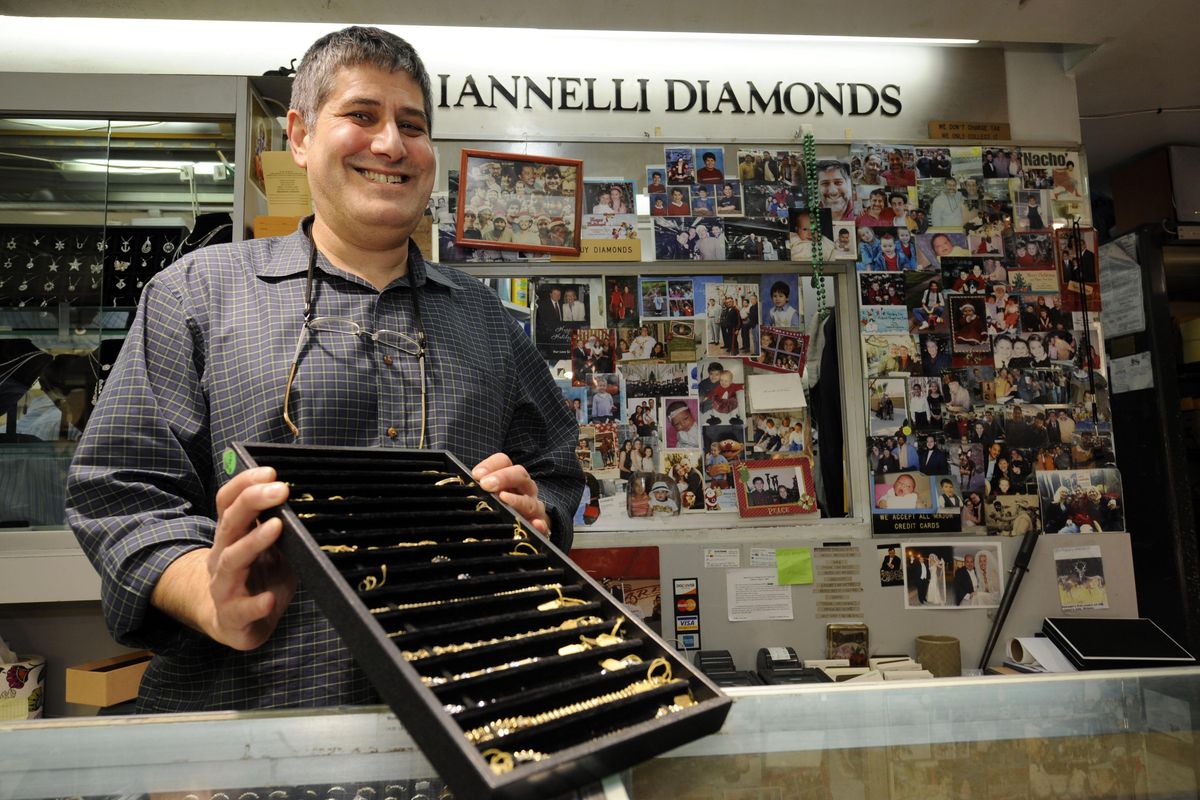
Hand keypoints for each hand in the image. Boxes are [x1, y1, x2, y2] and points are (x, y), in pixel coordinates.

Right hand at [207, 466, 295, 649]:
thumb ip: (286, 528)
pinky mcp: (232, 616)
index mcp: (232, 536)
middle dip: (252, 502)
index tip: (270, 471)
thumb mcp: (274, 548)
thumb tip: (313, 503)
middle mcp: (222, 556)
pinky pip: (240, 610)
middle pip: (230, 524)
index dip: (243, 484)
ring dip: (253, 542)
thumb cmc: (259, 578)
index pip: (227, 502)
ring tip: (277, 527)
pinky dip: (255, 604)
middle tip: (280, 489)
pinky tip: (269, 600)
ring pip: (232, 561)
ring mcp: (224, 586)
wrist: (234, 623)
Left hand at [472, 453, 551, 535]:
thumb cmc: (502, 507)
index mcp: (511, 477)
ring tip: (504, 499)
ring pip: (530, 500)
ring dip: (517, 499)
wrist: (528, 525)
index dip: (491, 465)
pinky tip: (535, 525)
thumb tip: (464, 486)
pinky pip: (544, 524)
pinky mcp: (541, 526)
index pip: (503, 461)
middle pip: (520, 474)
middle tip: (486, 485)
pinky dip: (540, 524)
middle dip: (503, 477)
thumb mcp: (491, 495)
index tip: (476, 475)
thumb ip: (479, 490)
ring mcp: (534, 507)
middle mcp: (525, 488)